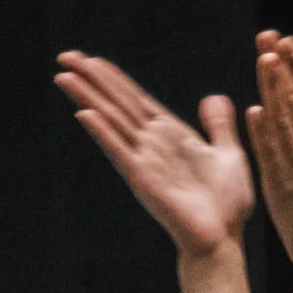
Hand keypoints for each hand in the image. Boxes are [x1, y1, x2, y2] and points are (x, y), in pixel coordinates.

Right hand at [54, 53, 253, 255]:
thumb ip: (219, 126)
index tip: (91, 59)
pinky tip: (84, 114)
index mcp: (171, 135)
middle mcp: (152, 144)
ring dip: (88, 97)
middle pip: (117, 103)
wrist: (224, 237)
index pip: (136, 99)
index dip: (114, 78)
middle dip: (92, 79)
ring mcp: (145, 160)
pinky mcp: (143, 179)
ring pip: (112, 121)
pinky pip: (120, 151)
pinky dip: (104, 133)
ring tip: (64, 75)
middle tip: (64, 55)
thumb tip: (214, 97)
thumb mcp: (229, 154)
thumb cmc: (227, 203)